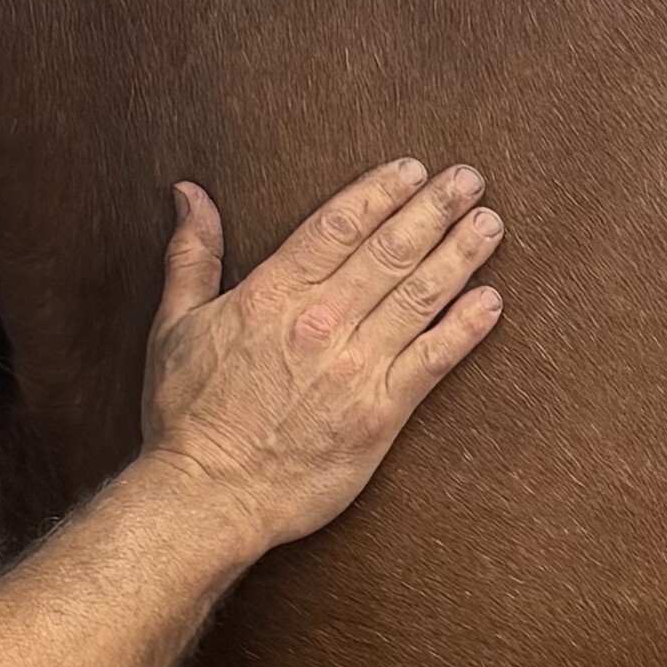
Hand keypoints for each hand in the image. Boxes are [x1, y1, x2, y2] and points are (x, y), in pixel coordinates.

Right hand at [140, 160, 501, 555]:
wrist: (207, 496)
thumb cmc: (186, 416)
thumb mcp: (175, 325)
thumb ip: (191, 255)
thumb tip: (190, 194)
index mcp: (272, 295)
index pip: (338, 225)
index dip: (381, 192)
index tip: (413, 170)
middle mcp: (320, 322)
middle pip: (390, 250)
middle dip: (435, 209)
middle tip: (469, 180)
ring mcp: (354, 367)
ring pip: (420, 296)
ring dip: (460, 255)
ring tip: (490, 225)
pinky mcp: (379, 413)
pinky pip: (433, 360)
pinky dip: (465, 327)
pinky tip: (491, 302)